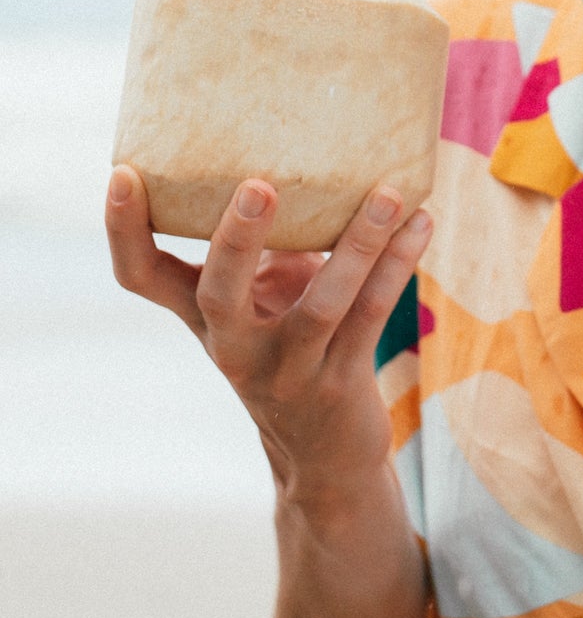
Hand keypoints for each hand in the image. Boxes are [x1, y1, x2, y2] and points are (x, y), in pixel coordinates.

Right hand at [105, 168, 431, 506]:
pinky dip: (399, 265)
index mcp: (205, 319)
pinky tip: (423, 222)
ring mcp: (288, 369)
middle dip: (237, 240)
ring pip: (322, 304)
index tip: (124, 173)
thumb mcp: (267, 300)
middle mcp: (235, 347)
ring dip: (358, 245)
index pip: (142, 277)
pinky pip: (373, 314)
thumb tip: (310, 162)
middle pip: (218, 294)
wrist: (324, 454)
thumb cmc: (294, 349)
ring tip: (388, 194)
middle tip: (259, 186)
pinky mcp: (340, 382)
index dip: (123, 231)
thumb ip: (276, 243)